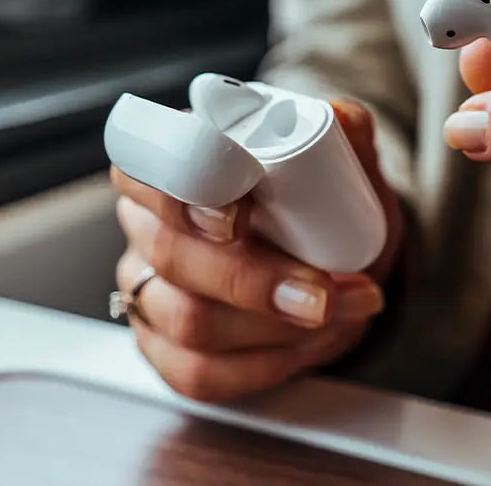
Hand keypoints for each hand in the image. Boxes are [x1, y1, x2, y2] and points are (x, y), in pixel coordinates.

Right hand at [111, 100, 404, 402]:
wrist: (337, 261)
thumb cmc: (321, 205)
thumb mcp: (343, 164)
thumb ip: (345, 132)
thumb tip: (340, 116)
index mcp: (171, 164)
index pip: (145, 166)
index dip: (183, 191)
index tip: (241, 214)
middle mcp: (146, 226)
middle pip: (170, 255)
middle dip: (254, 280)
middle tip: (322, 291)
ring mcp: (149, 292)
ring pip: (187, 321)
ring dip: (274, 327)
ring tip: (337, 312)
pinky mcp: (165, 351)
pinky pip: (199, 373)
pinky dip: (265, 365)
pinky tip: (305, 345)